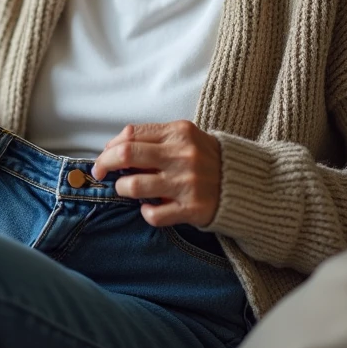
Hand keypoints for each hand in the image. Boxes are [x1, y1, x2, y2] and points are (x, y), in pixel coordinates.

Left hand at [90, 120, 220, 227]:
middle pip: (126, 155)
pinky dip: (145, 212)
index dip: (109, 147)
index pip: (131, 135)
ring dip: (123, 188)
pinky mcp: (192, 209)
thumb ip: (154, 139)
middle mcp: (183, 156)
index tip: (104, 157)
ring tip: (127, 189)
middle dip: (105, 164)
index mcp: (179, 133)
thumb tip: (113, 148)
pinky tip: (149, 207)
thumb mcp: (185, 138)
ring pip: (134, 186)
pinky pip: (154, 214)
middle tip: (99, 173)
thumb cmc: (207, 159)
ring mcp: (187, 184)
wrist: (247, 184)